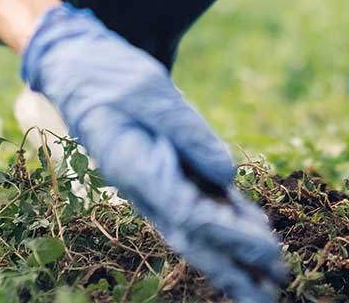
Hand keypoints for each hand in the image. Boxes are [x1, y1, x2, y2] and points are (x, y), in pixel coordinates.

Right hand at [21, 5, 286, 302]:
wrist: (77, 68)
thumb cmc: (110, 76)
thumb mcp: (150, 92)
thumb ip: (188, 132)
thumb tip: (227, 174)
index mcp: (135, 169)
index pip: (188, 214)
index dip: (229, 234)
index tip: (265, 247)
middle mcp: (143, 187)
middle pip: (193, 237)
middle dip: (232, 267)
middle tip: (270, 292)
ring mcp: (152, 183)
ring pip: (196, 228)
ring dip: (231, 254)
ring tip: (268, 275)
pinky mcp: (162, 171)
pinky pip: (197, 202)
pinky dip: (226, 218)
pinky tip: (255, 229)